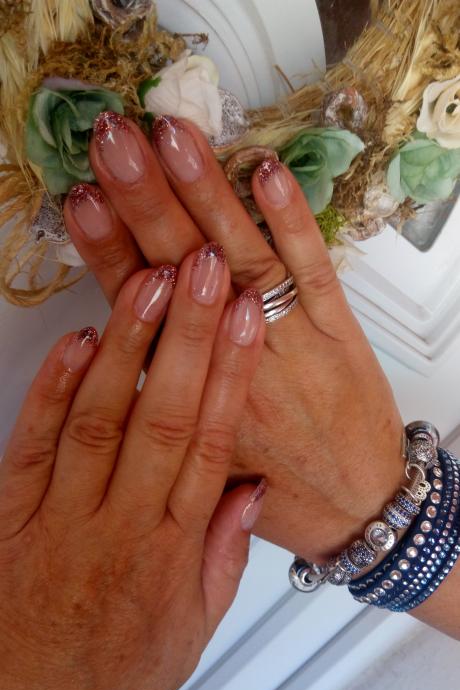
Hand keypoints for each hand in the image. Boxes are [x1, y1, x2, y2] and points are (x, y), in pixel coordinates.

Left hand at [0, 250, 264, 689]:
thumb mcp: (191, 630)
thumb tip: (247, 490)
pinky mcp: (11, 517)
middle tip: (203, 272)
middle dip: (187, 335)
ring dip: (127, 347)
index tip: (245, 321)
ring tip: (149, 286)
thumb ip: (223, 554)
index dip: (231, 374)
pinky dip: (54, 389)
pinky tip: (76, 342)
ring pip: (101, 418)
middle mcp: (120, 524)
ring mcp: (62, 518)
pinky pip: (33, 444)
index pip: (210, 443)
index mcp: (171, 550)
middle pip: (162, 415)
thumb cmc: (109, 678)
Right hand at [65, 112, 403, 562]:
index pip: (137, 312)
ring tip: (174, 138)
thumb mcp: (197, 469)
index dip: (108, 252)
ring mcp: (288, 343)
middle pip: (181, 271)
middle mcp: (232, 364)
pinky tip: (265, 174)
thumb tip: (117, 361)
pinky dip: (291, 220)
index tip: (83, 201)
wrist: (357, 513)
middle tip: (116, 142)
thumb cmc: (277, 492)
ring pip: (243, 259)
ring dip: (208, 195)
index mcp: (189, 398)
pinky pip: (312, 270)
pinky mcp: (337, 334)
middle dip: (146, 201)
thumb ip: (157, 415)